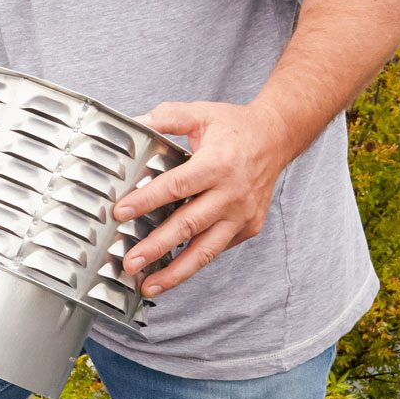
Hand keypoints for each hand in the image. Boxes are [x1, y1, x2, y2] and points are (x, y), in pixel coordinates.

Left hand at [115, 100, 295, 296]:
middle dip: (156, 247)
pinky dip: (192, 263)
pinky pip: (216, 249)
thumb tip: (134, 123)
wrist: (278, 138)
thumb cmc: (236, 128)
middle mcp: (232, 193)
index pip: (177, 186)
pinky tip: (170, 273)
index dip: (147, 201)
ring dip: (175, 272)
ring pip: (205, 251)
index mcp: (218, 163)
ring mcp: (242, 215)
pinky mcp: (248, 228)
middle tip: (130, 263)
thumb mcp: (202, 113)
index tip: (121, 213)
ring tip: (148, 285)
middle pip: (188, 225)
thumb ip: (167, 117)